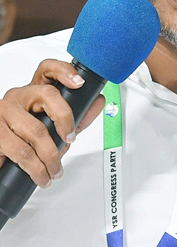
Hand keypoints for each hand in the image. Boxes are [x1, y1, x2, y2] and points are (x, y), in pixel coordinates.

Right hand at [0, 59, 104, 187]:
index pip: (47, 70)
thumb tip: (98, 101)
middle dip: (65, 119)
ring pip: (36, 129)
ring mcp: (3, 111)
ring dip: (51, 156)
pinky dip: (37, 168)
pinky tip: (41, 175)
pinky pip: (21, 150)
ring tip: (55, 171)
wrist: (3, 161)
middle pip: (47, 94)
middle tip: (70, 139)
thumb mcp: (56, 130)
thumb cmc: (27, 142)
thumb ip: (78, 117)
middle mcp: (18, 96)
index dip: (64, 71)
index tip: (79, 83)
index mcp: (33, 92)